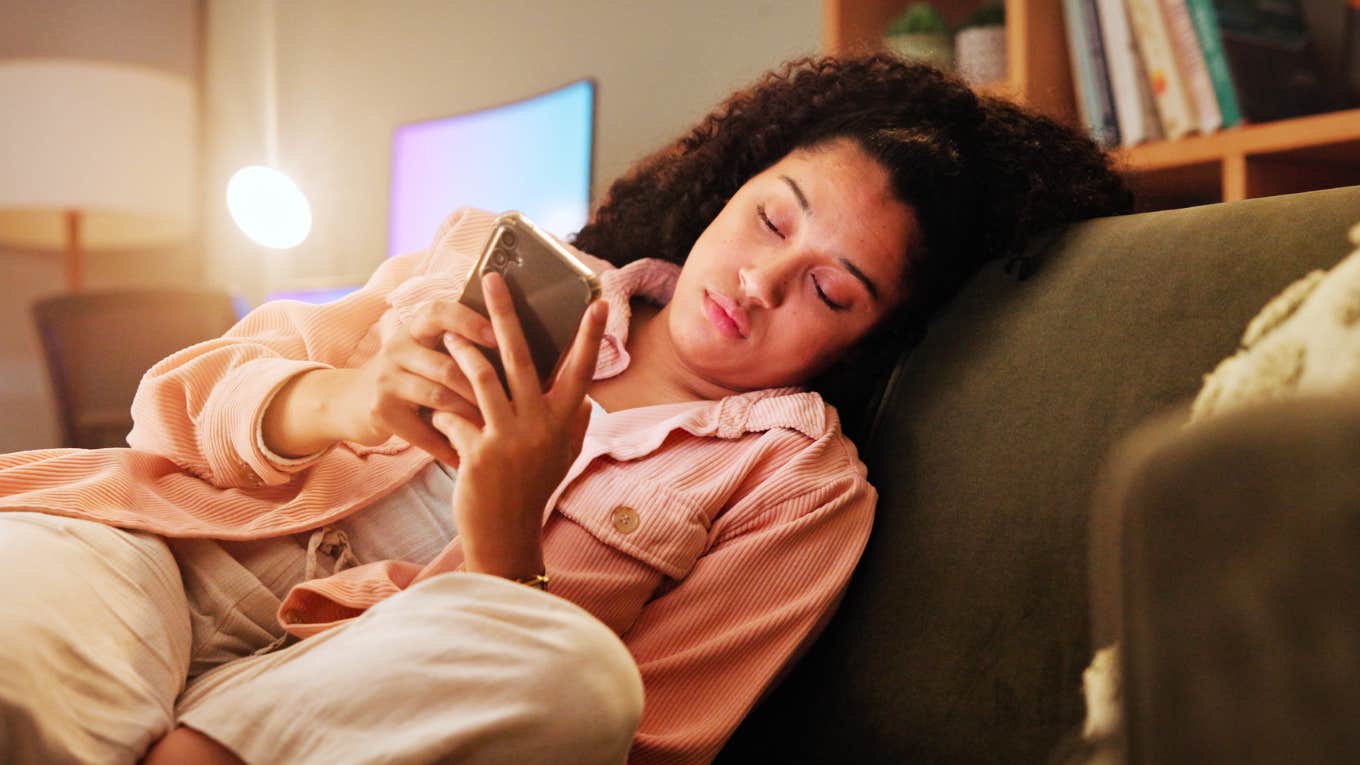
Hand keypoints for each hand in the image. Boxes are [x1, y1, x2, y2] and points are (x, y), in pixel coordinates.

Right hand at [262, 300, 496, 463]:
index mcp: (415, 329)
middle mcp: (397, 349)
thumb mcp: (424, 353)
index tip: (497, 333)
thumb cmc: (407, 377)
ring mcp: (386, 380)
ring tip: (495, 430)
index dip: (467, 320)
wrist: (350, 403)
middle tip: (513, 405)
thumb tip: (514, 347)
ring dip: (470, 416)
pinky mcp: (380, 411)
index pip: (439, 312)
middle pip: (447, 364)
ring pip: (438, 396)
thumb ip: (456, 347)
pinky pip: (421, 430)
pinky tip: (464, 458)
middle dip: (482, 387)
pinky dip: (445, 446)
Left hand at [431, 272, 607, 579]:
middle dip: (505, 314)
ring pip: (481, 377)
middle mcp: (541, 425)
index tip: (599, 301)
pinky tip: (434, 414)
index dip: (590, 335)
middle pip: (522, 357)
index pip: (581, 369)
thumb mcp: (563, 457)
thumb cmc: (534, 492)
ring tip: (449, 333)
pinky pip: (455, 416)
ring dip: (462, 351)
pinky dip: (444, 412)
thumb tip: (585, 398)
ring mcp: (509, 438)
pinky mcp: (478, 454)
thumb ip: (574, 424)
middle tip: (494, 279)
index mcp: (564, 421)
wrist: (506, 536)